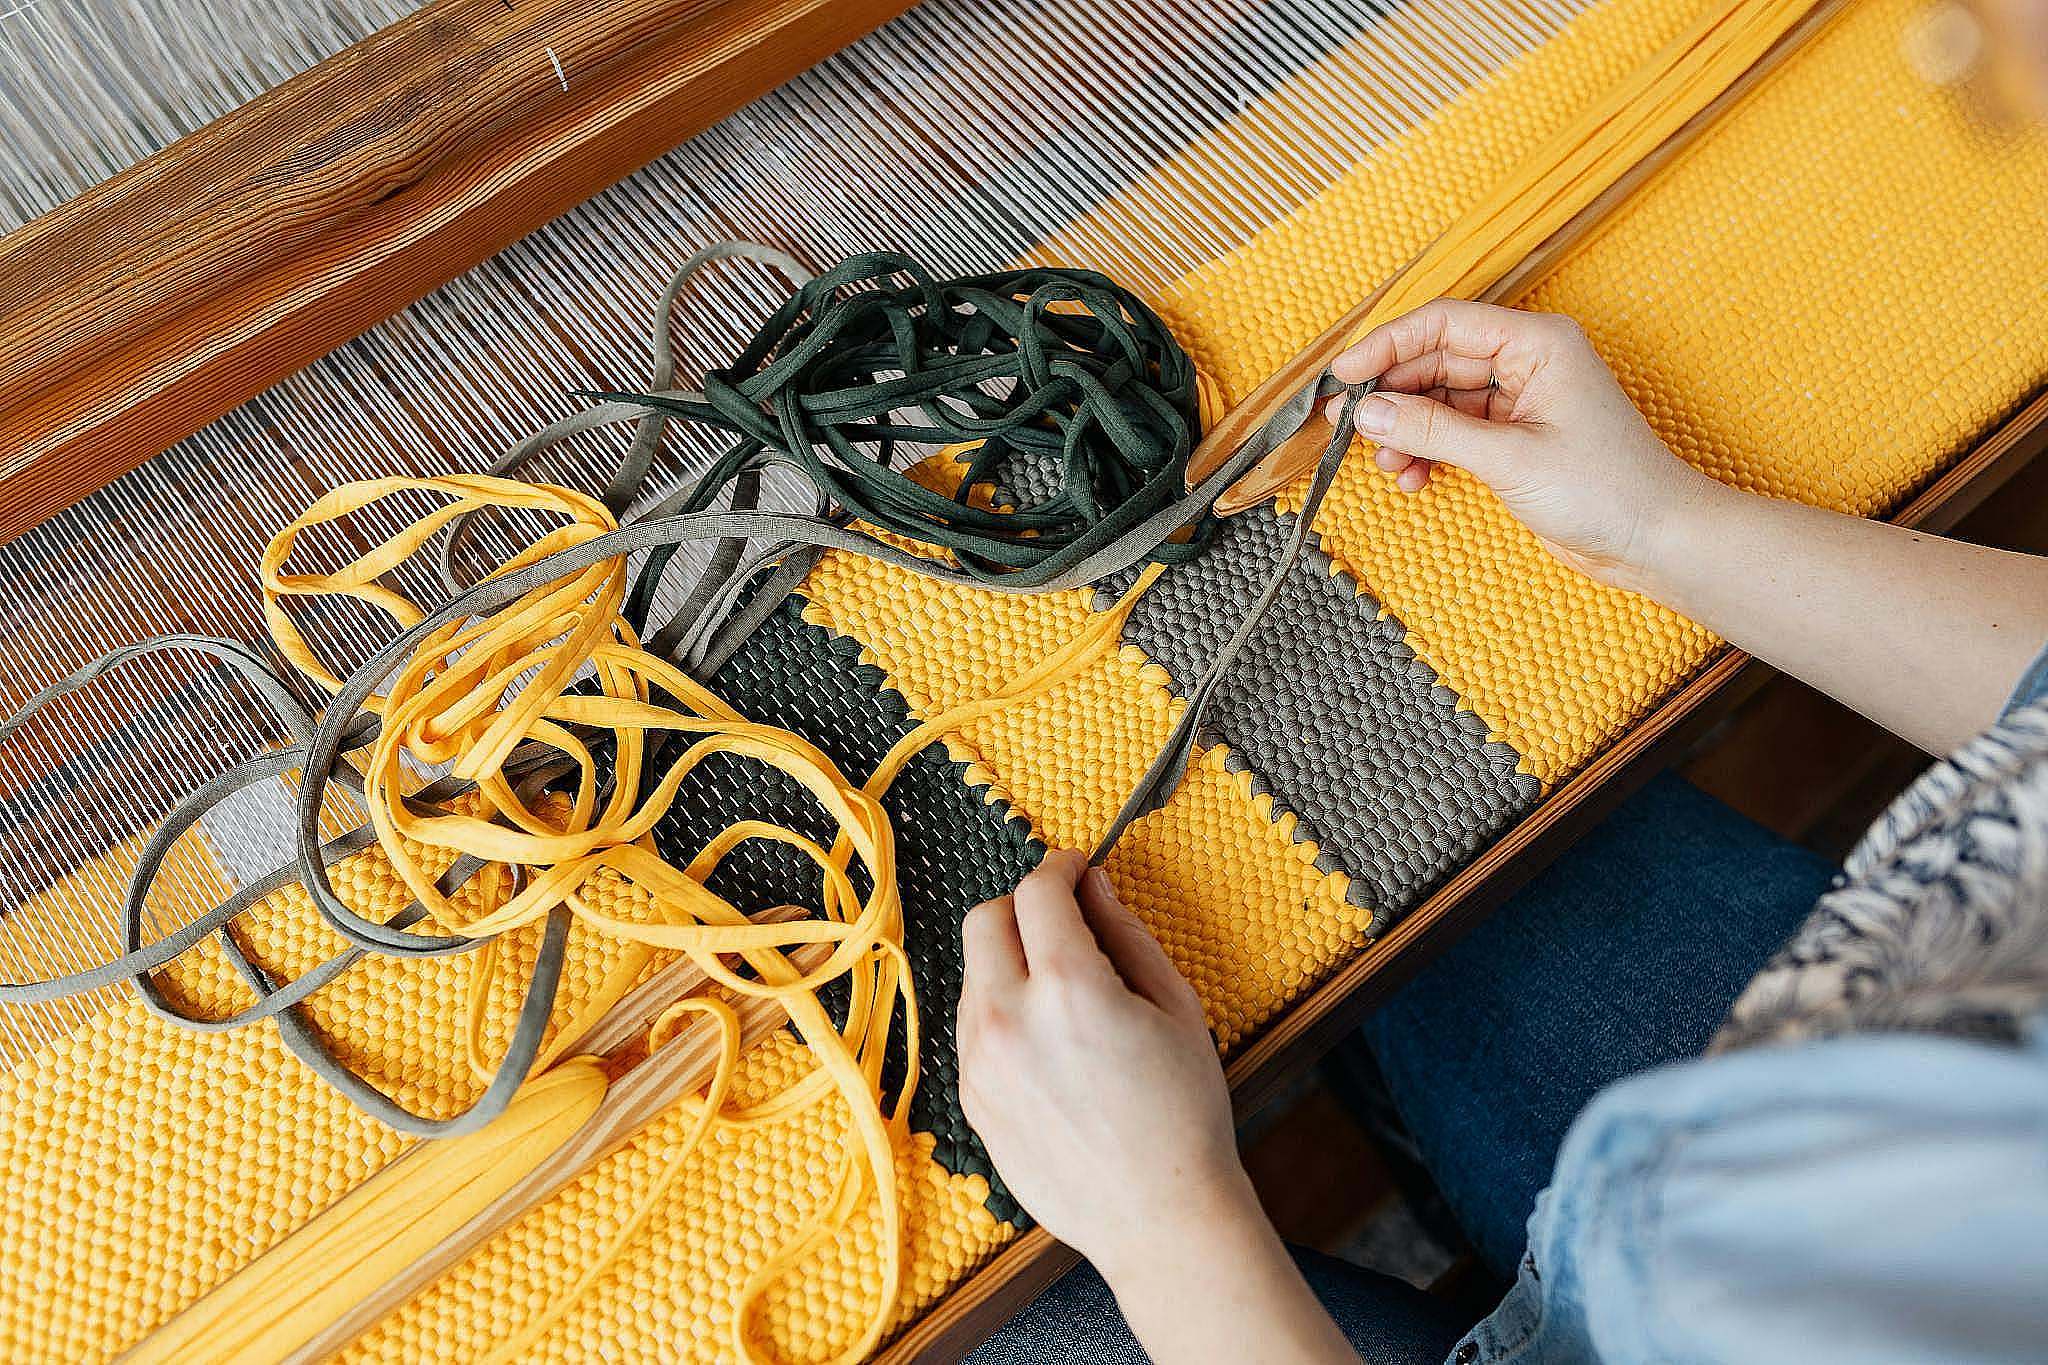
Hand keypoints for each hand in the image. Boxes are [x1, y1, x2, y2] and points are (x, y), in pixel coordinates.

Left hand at [957, 852, 1359, 1363]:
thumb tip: (1093, 885)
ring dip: (1009, 960)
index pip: (1038, 891)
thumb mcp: (1175, 1007)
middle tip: (1063, 921)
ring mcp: (980, 1063)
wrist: (1158, 1215)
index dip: (1060, 867)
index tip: (1076, 869)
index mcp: (1068, 988)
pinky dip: (1001, 1011)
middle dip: (1022, 906)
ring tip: (1064, 992)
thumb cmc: (1183, 1114)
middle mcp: (1009, 1019)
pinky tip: (1049, 1041)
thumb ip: (1126, 934)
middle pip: (984, 919)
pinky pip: (971, 1028)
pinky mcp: (970, 1099)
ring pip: (972, 974)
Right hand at [1324, 298, 1727, 592]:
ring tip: (1386, 463)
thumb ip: (1434, 430)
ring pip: (1439, 399)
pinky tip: (1413, 479)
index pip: (1445, 323)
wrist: (1655, 539)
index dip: (1388, 344)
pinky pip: (1454, 432)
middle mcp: (1526, 362)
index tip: (1344, 373)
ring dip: (1406, 429)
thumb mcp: (1509, 458)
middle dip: (1390, 393)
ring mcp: (1519, 401)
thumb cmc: (1607, 489)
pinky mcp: (1515, 438)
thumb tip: (1368, 411)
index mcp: (1537, 343)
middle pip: (1436, 360)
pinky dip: (1428, 452)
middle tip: (1346, 424)